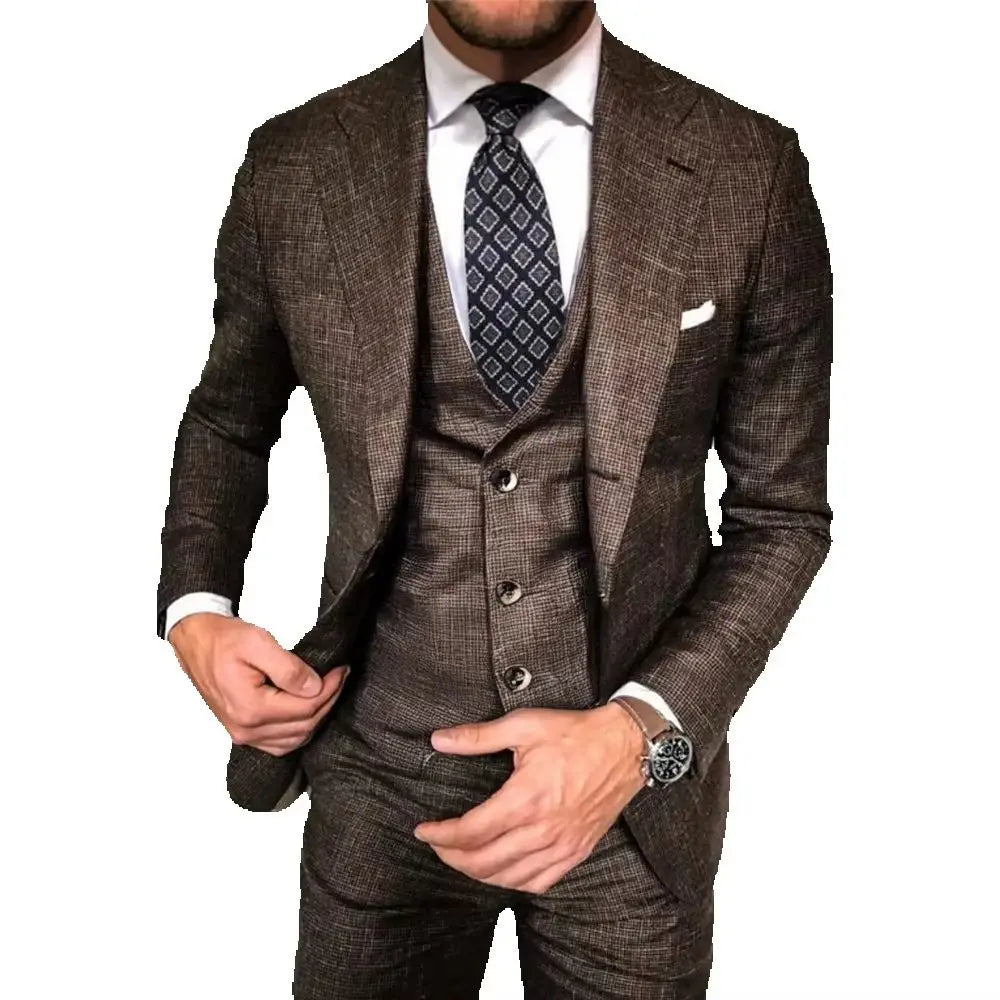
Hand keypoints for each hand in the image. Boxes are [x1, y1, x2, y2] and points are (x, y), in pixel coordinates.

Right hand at [168, 613, 349, 755]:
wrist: (197, 643)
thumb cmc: (223, 640)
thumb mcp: (257, 643)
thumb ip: (288, 668)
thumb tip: (314, 687)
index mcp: (250, 708)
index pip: (306, 708)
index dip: (330, 688)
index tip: (341, 669)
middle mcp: (246, 729)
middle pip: (304, 725)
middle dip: (328, 700)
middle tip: (339, 676)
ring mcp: (244, 735)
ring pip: (295, 739)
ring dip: (317, 716)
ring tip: (328, 690)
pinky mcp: (244, 733)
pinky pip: (280, 743)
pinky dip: (300, 730)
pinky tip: (309, 710)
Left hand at [412, 704, 646, 893]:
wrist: (626, 747)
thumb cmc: (576, 734)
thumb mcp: (524, 726)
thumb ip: (478, 737)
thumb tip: (439, 740)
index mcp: (525, 799)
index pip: (471, 831)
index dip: (440, 835)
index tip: (424, 830)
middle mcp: (542, 830)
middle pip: (483, 862)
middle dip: (452, 857)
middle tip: (438, 844)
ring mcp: (562, 846)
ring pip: (509, 878)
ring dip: (478, 873)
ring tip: (463, 857)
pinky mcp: (577, 852)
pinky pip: (539, 882)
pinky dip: (514, 883)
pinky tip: (502, 871)